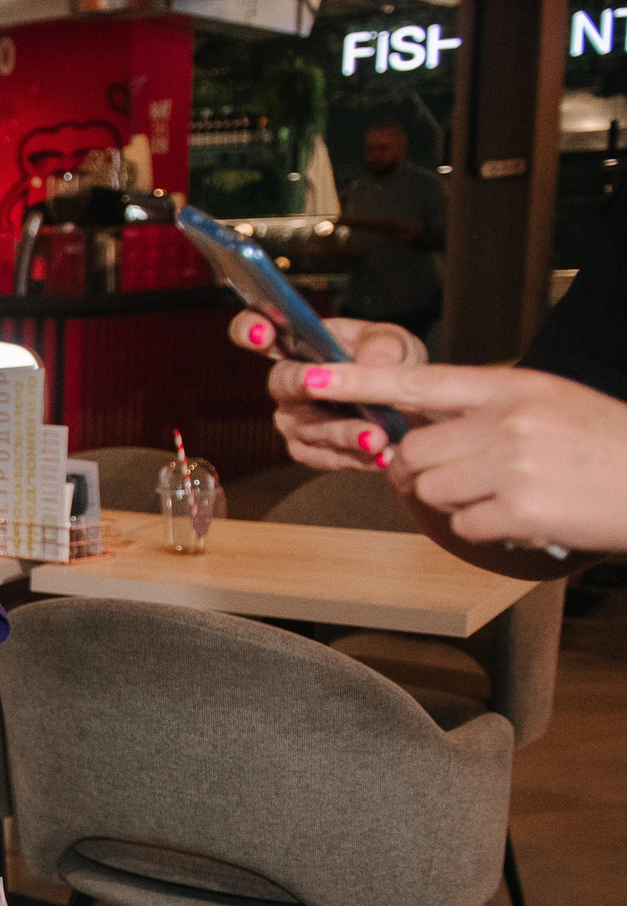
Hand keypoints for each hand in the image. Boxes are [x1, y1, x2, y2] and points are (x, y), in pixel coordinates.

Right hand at [229, 309, 425, 470]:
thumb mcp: (396, 343)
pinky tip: (380, 457)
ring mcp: (293, 417)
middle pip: (280, 382)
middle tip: (317, 384)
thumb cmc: (393, 363)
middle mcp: (288, 381)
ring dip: (343, 432)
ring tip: (378, 438)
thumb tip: (367, 362)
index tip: (263, 334)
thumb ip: (383, 347)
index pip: (256, 328)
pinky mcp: (307, 450)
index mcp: (301, 343)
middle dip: (300, 383)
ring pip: (306, 426)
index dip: (249, 329)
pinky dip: (352, 458)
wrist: (411, 406)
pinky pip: (320, 457)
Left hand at [288, 360, 626, 553]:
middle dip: (420, 471)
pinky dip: (484, 529)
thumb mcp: (549, 405)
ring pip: (429, 490)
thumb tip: (420, 437)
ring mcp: (514, 465)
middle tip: (460, 476)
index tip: (308, 377)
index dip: (357, 380)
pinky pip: (462, 525)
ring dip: (453, 501)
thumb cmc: (606, 444)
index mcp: (513, 387)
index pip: (419, 379)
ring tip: (502, 494)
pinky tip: (522, 516)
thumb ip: (485, 412)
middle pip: (413, 451)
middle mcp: (508, 421)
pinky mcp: (521, 508)